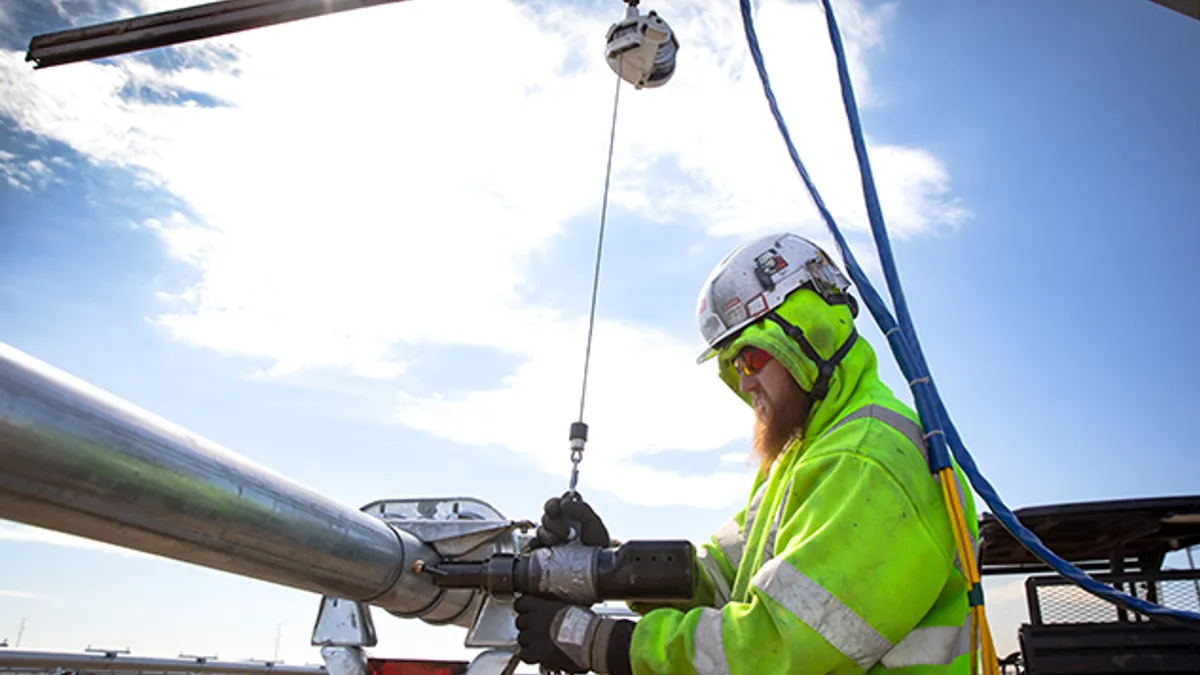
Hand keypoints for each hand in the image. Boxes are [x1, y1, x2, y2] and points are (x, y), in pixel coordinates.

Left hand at [514, 596, 631, 674]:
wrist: (589, 640)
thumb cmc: (585, 624)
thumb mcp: (569, 608)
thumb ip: (557, 609)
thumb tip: (558, 610)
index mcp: (542, 606)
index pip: (521, 603)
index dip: (523, 608)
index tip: (527, 611)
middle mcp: (534, 620)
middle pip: (520, 622)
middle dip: (526, 627)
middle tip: (536, 631)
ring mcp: (534, 636)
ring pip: (521, 639)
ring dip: (529, 642)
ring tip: (540, 644)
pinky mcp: (536, 652)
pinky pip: (524, 654)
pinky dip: (529, 656)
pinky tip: (537, 655)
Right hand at [534, 492, 610, 548]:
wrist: (597, 565)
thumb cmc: (596, 542)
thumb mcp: (593, 522)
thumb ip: (580, 509)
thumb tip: (563, 503)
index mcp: (568, 514)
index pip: (554, 504)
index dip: (552, 505)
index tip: (554, 510)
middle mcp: (558, 525)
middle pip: (546, 517)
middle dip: (553, 524)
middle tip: (566, 533)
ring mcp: (551, 538)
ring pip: (540, 530)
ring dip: (548, 536)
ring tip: (560, 543)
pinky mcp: (545, 551)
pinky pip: (535, 544)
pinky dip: (538, 545)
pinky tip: (549, 548)